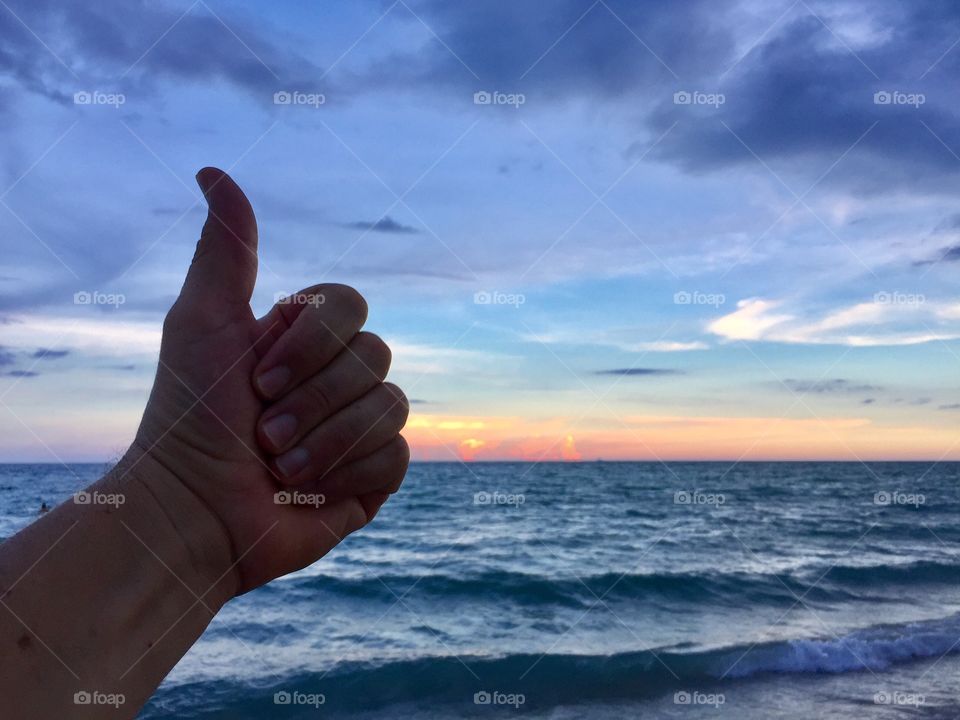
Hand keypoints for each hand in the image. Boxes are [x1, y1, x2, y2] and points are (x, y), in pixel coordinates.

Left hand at [132, 167, 408, 593]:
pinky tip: (312, 490)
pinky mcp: (373, 477)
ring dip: (328, 440)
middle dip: (314, 399)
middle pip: (376, 355)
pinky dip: (350, 471)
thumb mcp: (202, 324)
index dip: (316, 341)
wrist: (196, 515)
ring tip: (281, 468)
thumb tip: (213, 170)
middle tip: (262, 432)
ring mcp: (357, 427)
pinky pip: (396, 454)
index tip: (260, 377)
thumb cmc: (188, 420)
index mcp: (302, 339)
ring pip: (392, 405)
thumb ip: (225, 250)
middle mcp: (335, 378)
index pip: (352, 305)